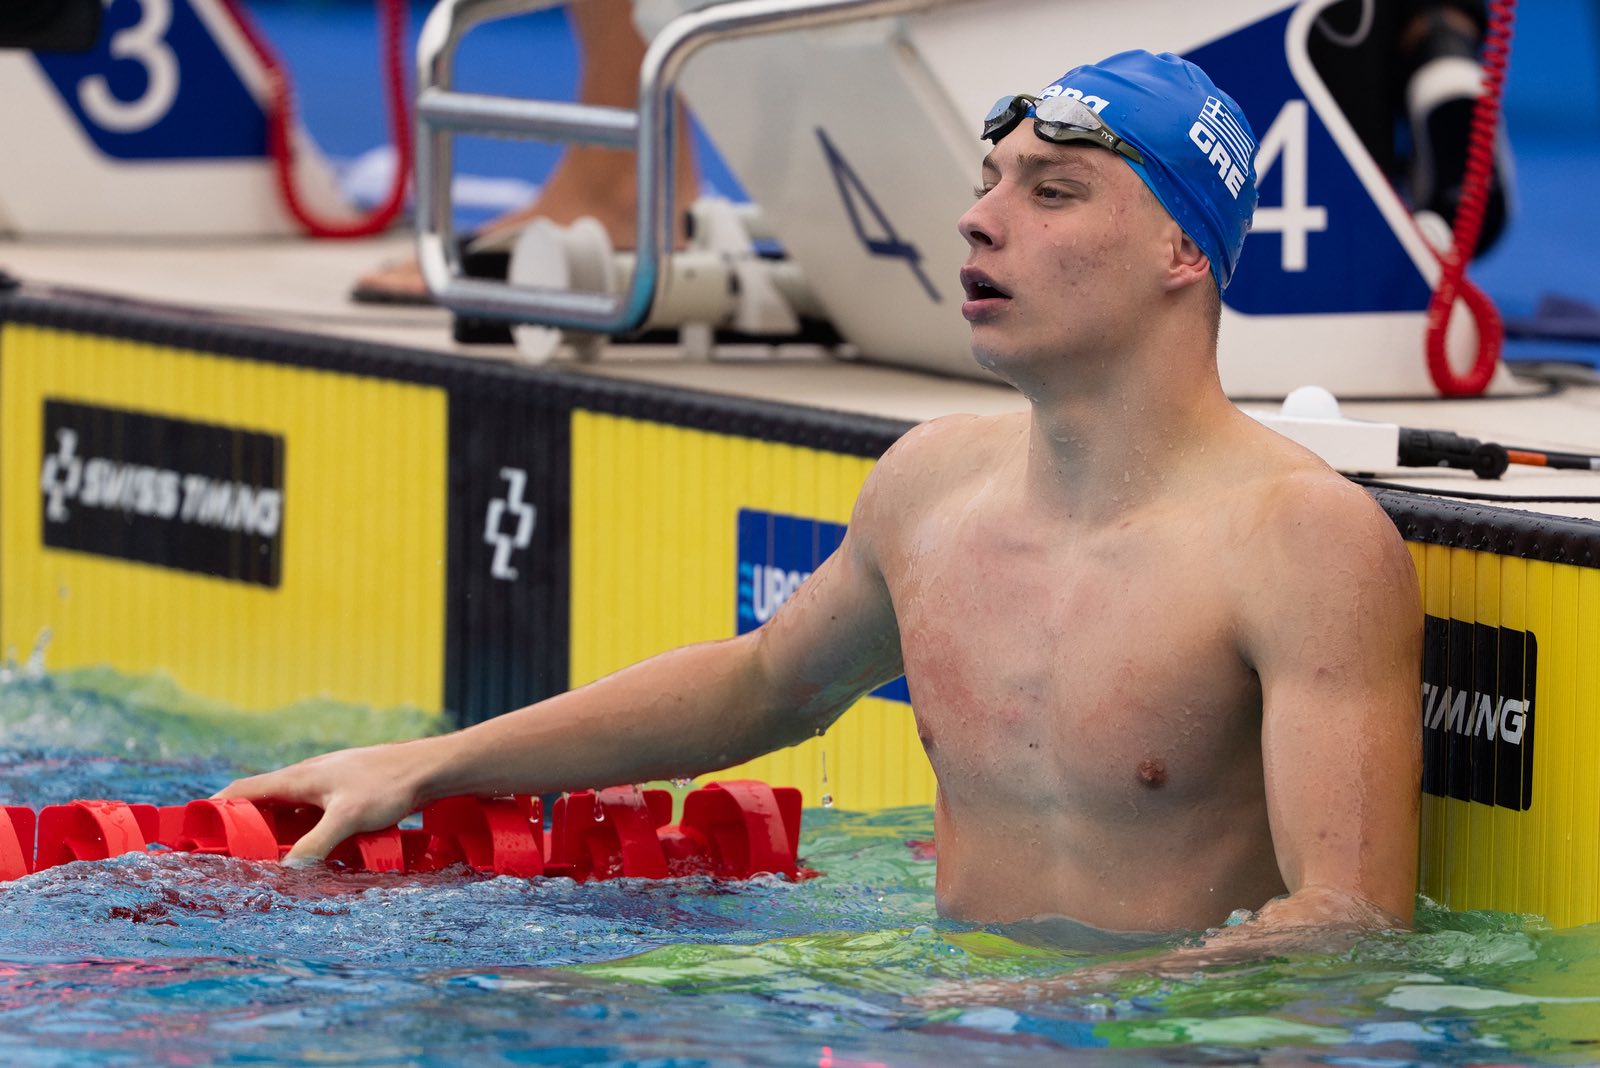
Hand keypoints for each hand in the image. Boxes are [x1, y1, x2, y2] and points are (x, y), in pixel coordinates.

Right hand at [214, 740, 433, 864]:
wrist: (428, 769)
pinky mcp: (346, 796)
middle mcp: (308, 779)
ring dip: (279, 836)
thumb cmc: (388, 785)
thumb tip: (285, 874)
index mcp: (298, 778)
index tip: (199, 833)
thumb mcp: (348, 817)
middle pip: (264, 805)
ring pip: (290, 813)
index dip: (217, 810)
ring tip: (270, 865)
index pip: (243, 791)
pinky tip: (313, 854)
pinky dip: (305, 834)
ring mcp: (327, 787)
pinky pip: (314, 817)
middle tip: (235, 861)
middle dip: (247, 831)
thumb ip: (315, 845)